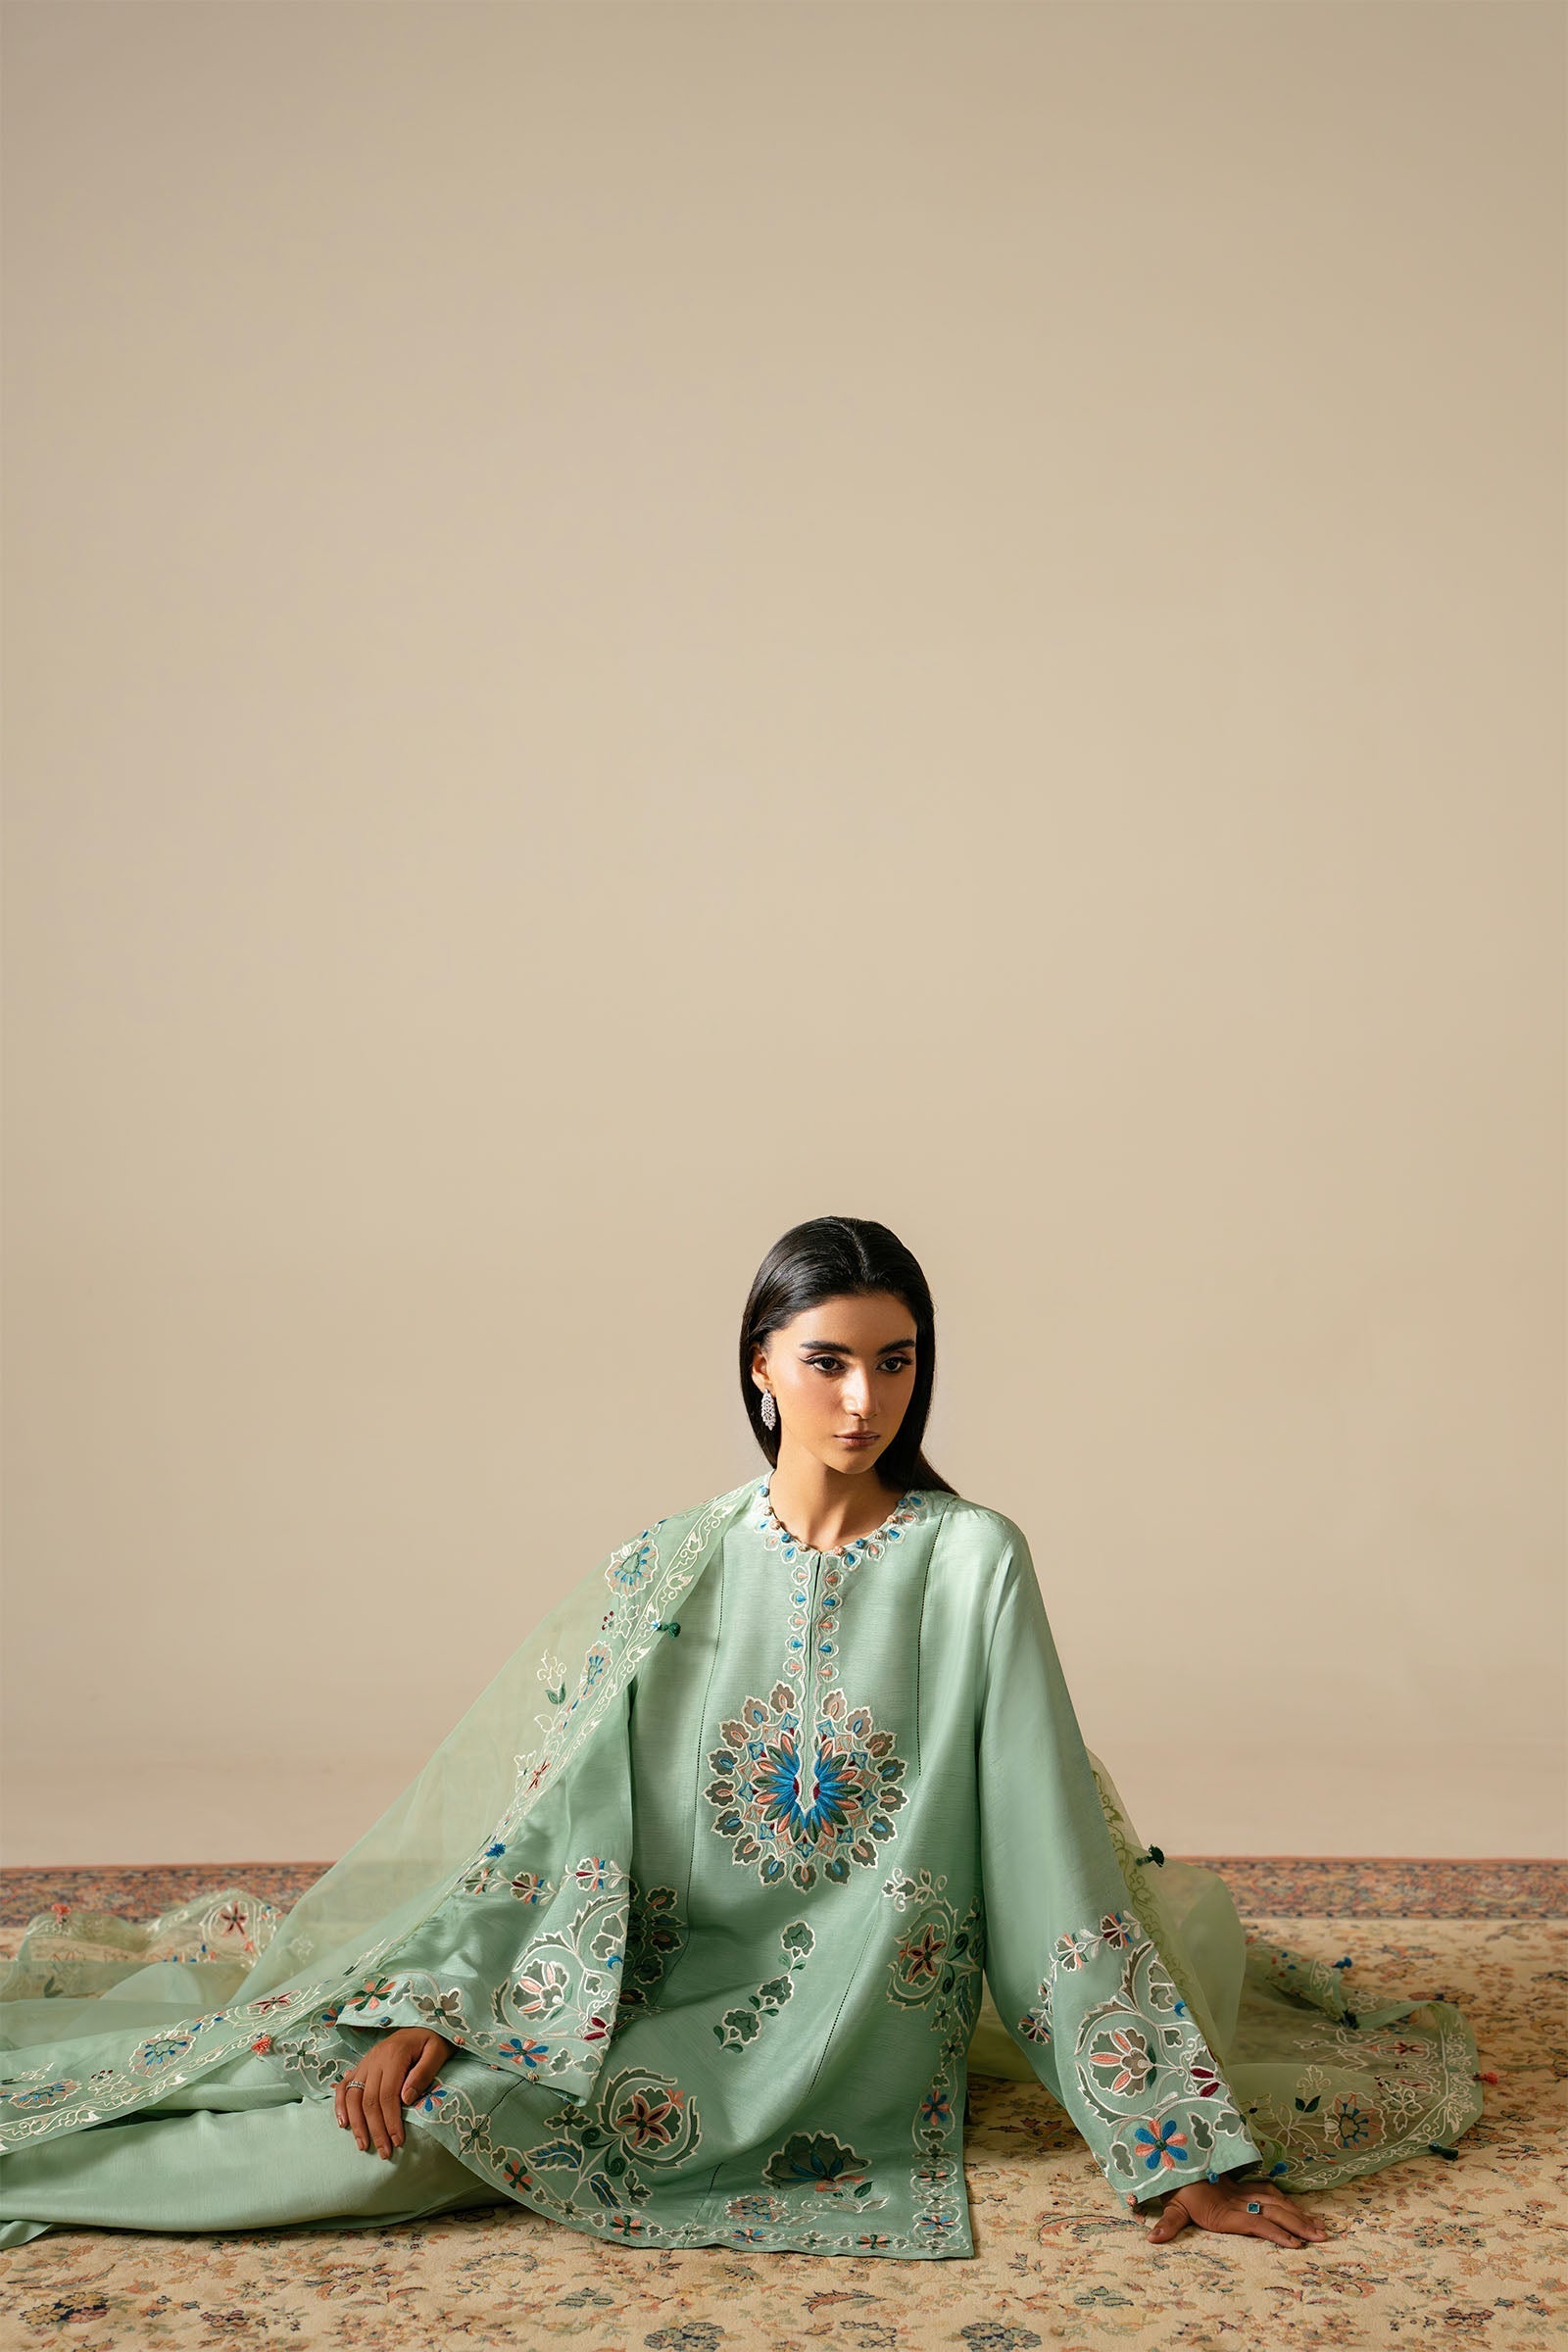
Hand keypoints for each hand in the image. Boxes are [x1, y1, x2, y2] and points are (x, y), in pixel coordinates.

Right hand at [334, 2027, 452, 2157]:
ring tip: (363, 2145)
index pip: (387, 2095)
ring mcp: (365, 2062)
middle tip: (384, 2152)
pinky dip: (340, 2105)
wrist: (423, 2024)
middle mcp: (375, 2059)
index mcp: (394, 2055)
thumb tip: (406, 2100)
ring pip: (353, 2096)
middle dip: (375, 2129)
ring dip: (357, 2123)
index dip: (391, 2121)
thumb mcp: (437, 2052)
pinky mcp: (361, 2065)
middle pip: (369, 2100)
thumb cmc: (433, 2041)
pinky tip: (343, 2123)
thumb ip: (423, 2074)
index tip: (397, 2141)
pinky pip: (344, 2086)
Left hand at [1146, 2174, 1327, 2247]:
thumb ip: (1167, 2224)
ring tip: (1320, 2229)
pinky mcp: (1245, 2189)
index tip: (1295, 2244)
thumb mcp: (1171, 2206)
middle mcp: (1238, 2201)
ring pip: (1277, 2202)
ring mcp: (1244, 2193)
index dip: (1275, 2232)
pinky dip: (1287, 2203)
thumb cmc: (1176, 2189)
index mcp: (1223, 2210)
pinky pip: (1270, 2194)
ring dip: (1298, 2215)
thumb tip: (1153, 2239)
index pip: (1255, 2222)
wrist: (1177, 2160)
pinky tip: (1300, 2213)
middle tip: (1321, 2237)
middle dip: (1298, 2225)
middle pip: (1273, 2212)